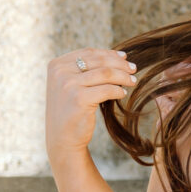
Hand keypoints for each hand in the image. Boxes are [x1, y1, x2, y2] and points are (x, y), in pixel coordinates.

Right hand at [46, 48, 137, 166]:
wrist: (62, 138)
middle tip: (134, 69)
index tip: (124, 57)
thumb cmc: (70, 110)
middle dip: (120, 64)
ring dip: (123, 76)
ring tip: (132, 81)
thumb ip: (86, 70)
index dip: (109, 54)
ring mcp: (68, 84)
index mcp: (56, 65)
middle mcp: (60, 72)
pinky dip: (118, 90)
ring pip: (106, 74)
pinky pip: (107, 89)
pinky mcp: (79, 98)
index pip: (88, 53)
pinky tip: (123, 94)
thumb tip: (119, 56)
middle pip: (99, 61)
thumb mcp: (71, 85)